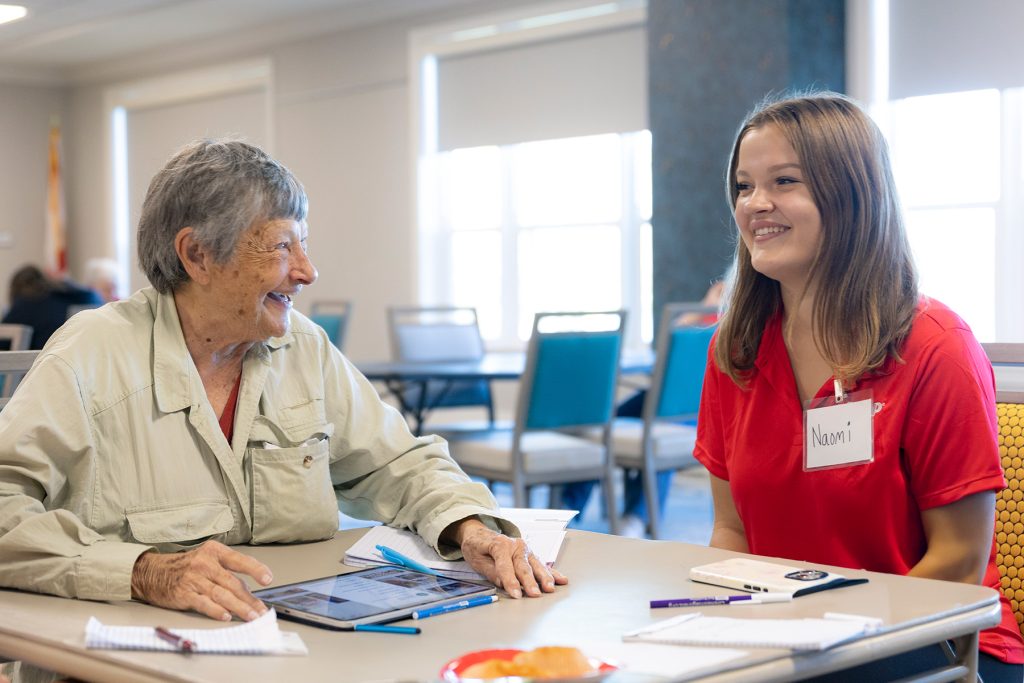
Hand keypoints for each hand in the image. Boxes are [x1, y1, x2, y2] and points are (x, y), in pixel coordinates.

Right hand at [131, 540, 273, 620]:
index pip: (239, 560)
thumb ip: (225, 571)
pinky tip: (226, 616)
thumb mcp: (206, 559)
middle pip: (232, 582)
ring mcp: (193, 579)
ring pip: (221, 594)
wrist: (151, 572)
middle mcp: (204, 563)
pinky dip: (215, 611)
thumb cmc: (184, 567)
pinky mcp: (183, 593)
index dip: (256, 569)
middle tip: (261, 610)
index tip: (268, 579)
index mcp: (214, 552)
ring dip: (238, 607)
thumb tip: (248, 591)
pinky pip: (203, 603)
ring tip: (250, 616)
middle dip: (250, 598)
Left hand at [453, 518, 567, 597]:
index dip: (510, 581)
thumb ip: (491, 571)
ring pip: (536, 565)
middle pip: (523, 566)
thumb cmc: (477, 546)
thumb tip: (503, 582)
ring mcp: (525, 549)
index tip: (516, 595)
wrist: (480, 533)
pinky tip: (561, 580)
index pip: (506, 566)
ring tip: (550, 588)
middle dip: (529, 581)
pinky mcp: (530, 554)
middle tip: (534, 594)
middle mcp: (515, 545)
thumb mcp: (476, 559)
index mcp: (499, 544)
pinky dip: (552, 572)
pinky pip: (542, 564)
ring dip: (544, 578)